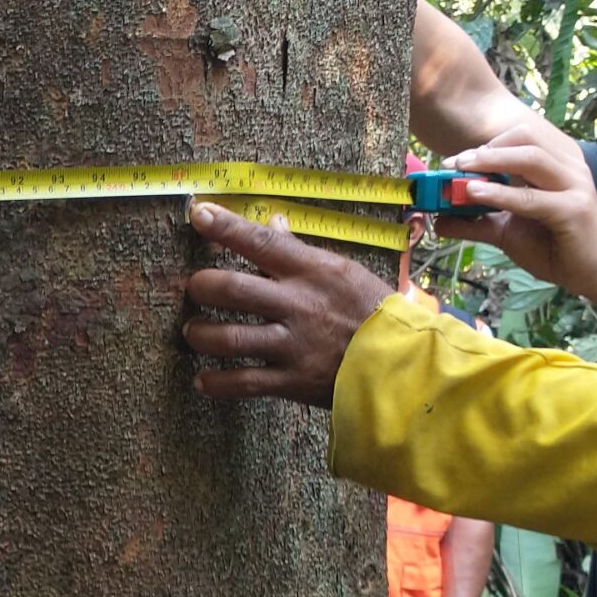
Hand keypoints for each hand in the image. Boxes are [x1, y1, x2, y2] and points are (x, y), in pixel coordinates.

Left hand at [182, 201, 393, 407]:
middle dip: (202, 286)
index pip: (260, 240)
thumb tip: (272, 223)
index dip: (224, 226)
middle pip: (232, 289)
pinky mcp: (292, 380)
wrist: (403, 363)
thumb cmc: (371, 312)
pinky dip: (217, 383)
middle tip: (195, 287)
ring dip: (201, 334)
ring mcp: (292, 344)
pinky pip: (243, 383)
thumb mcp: (342, 271)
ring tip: (193, 331)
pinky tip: (202, 380)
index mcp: (311, 270)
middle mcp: (297, 304)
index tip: (198, 213)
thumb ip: (300, 251)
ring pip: (228, 337)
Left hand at [434, 115, 596, 303]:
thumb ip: (477, 223)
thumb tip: (440, 221)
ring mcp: (575, 186)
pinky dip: (500, 194)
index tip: (454, 161)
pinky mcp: (574, 210)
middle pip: (525, 137)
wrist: (596, 274)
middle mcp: (568, 168)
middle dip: (486, 148)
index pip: (521, 137)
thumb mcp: (508, 232)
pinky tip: (474, 194)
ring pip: (530, 157)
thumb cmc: (557, 249)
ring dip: (491, 161)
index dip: (486, 144)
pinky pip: (532, 197)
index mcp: (556, 165)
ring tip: (460, 171)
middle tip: (454, 163)